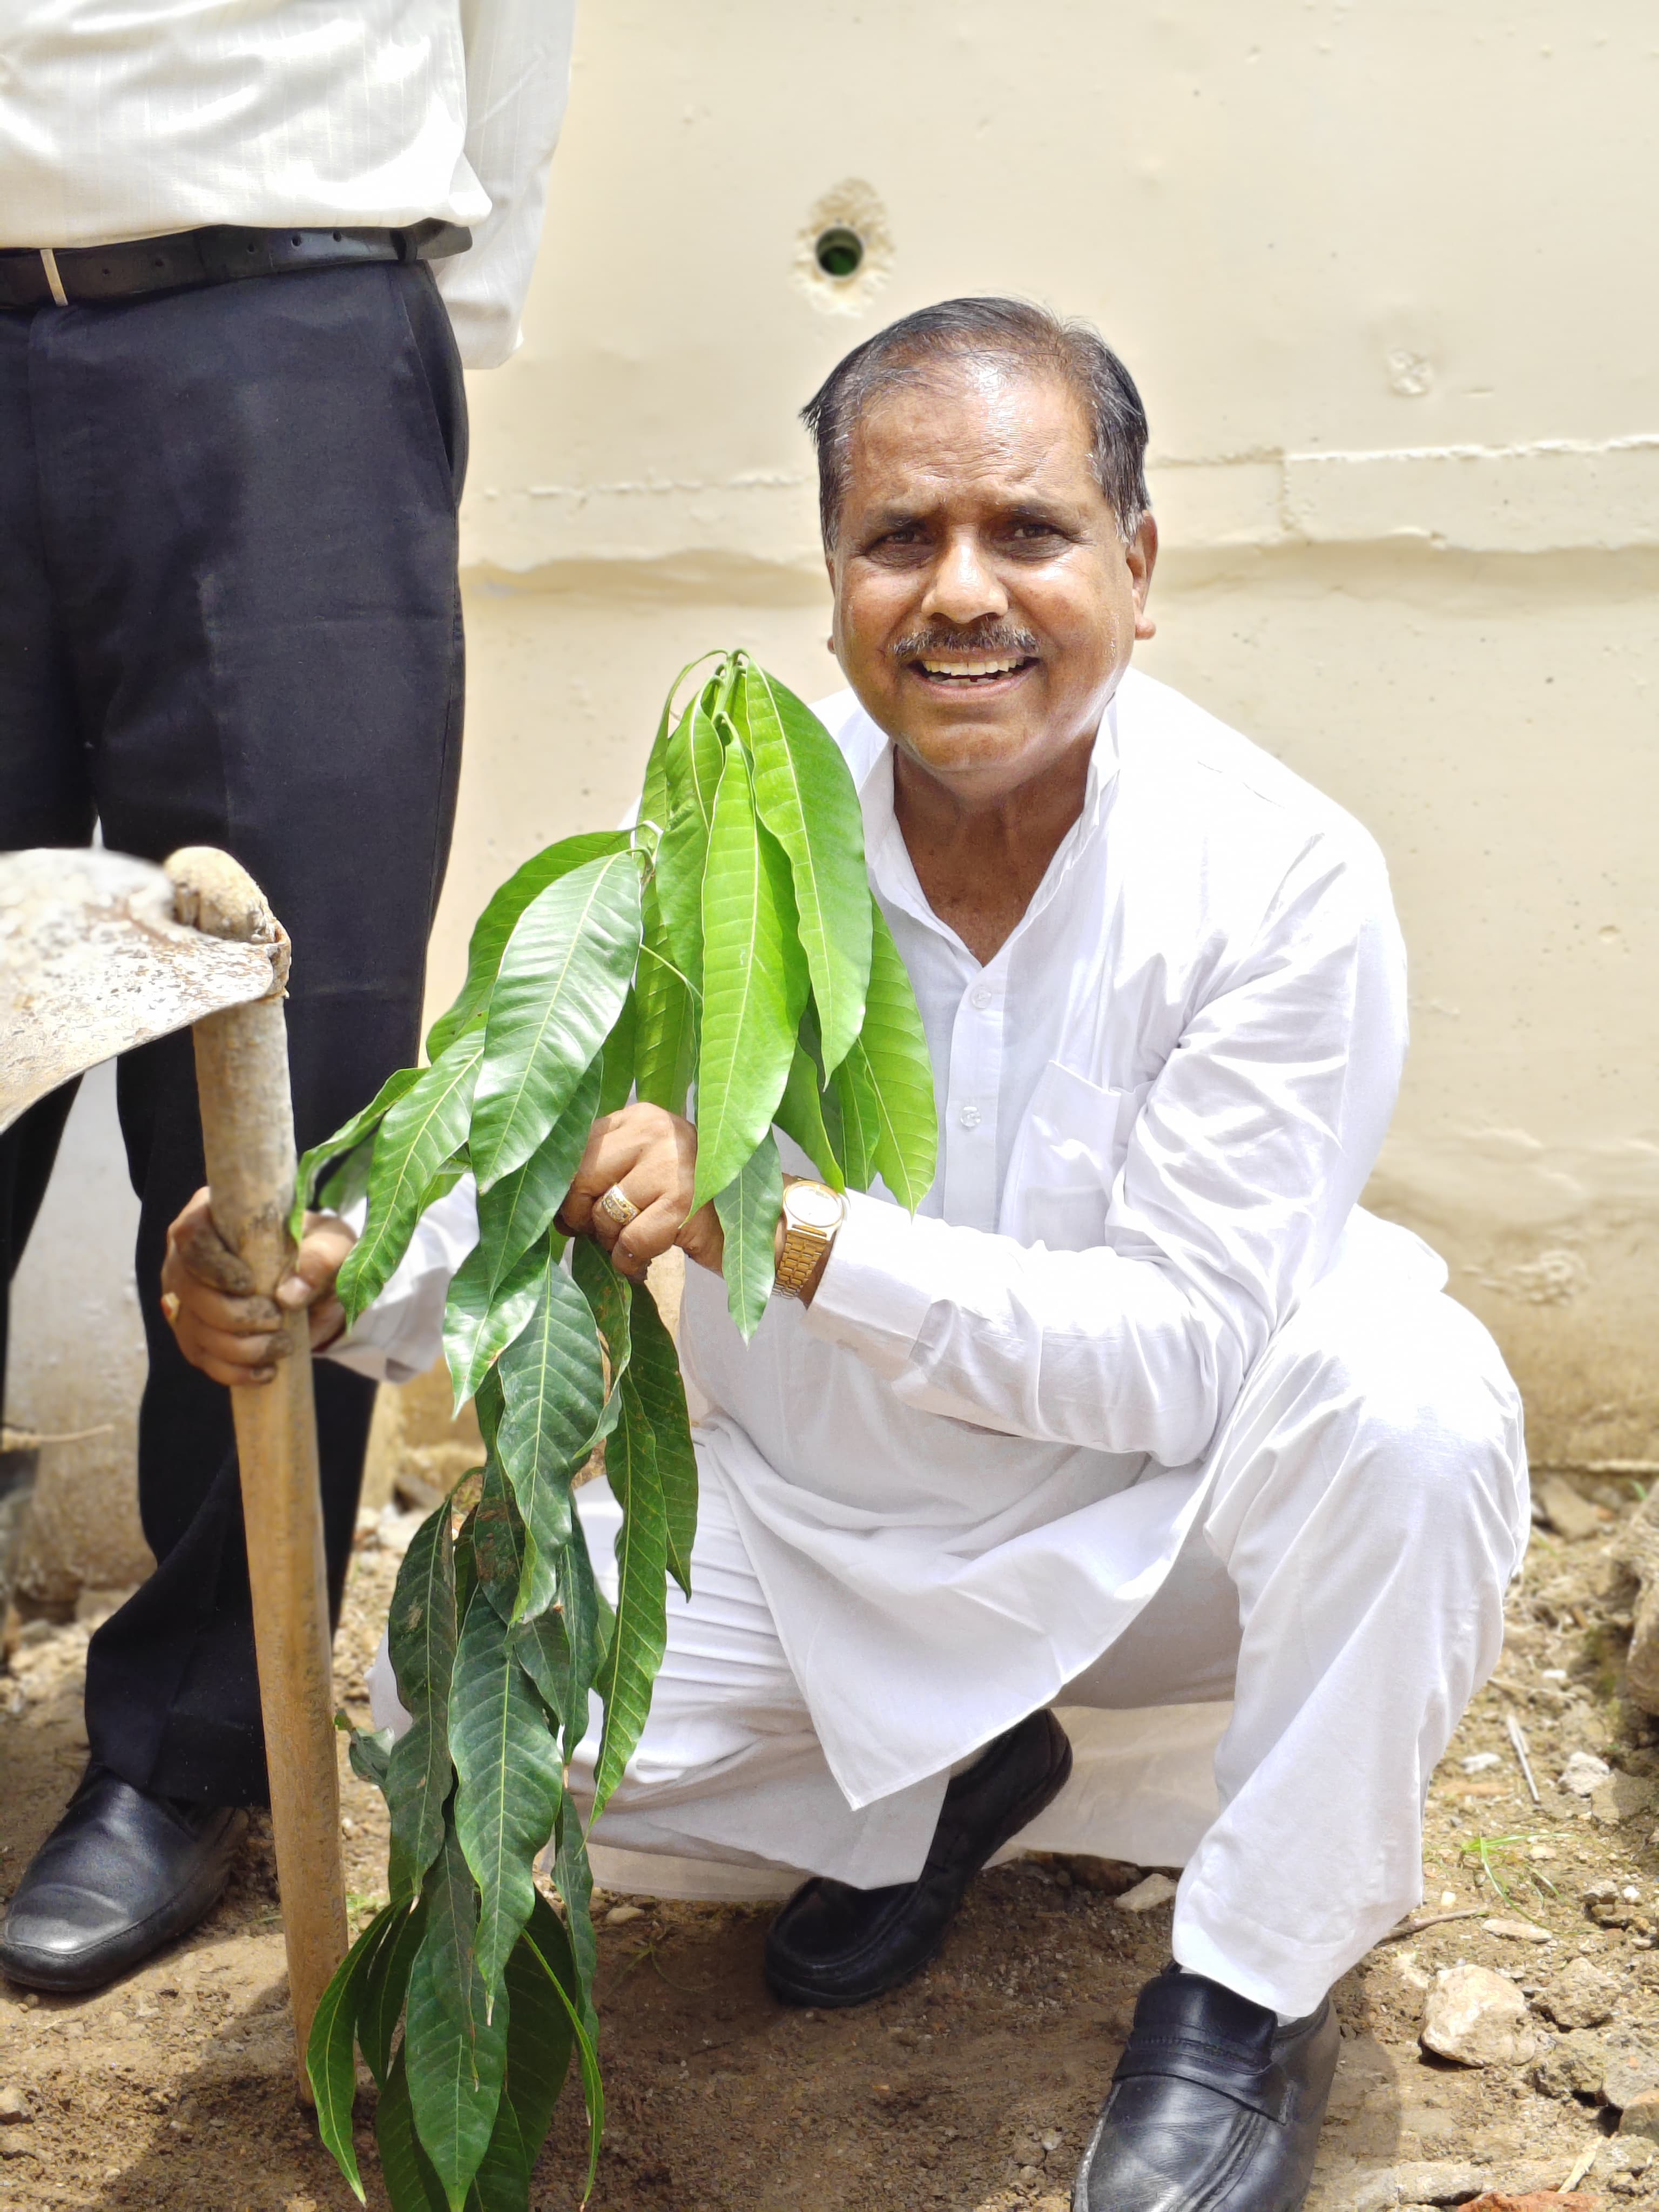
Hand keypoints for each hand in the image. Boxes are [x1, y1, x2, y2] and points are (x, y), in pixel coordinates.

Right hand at [160, 1187, 357, 1385]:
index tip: (248, 1284)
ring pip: (193, 1328)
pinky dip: (232, 1371)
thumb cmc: (319, 1250)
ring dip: (237, 1347)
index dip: (214, 1265)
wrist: (320, 1285)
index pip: (190, 1236)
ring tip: (280, 1347)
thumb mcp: (333, 1245)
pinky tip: (266, 1372)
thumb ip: (319, 1259)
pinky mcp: (196, 1333)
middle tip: (276, 1321)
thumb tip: (288, 1295)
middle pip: (188, 1289)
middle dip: (233, 1314)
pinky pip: (201, 1358)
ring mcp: (187, 1298)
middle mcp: (189, 1256)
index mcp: (214, 1216)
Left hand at [557, 1105, 724, 1281]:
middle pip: (582, 1178)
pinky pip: (631, 1240)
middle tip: (598, 1236)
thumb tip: (553, 1211)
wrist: (756, 1223)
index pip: (578, 1148)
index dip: (565, 1188)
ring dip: (611, 1243)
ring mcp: (670, 1163)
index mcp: (640, 1116)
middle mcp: (655, 1130)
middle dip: (581, 1217)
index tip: (571, 1215)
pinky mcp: (683, 1201)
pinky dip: (630, 1261)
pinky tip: (644, 1262)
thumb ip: (603, 1174)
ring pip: (605, 1213)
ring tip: (632, 1246)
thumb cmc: (692, 1199)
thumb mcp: (645, 1170)